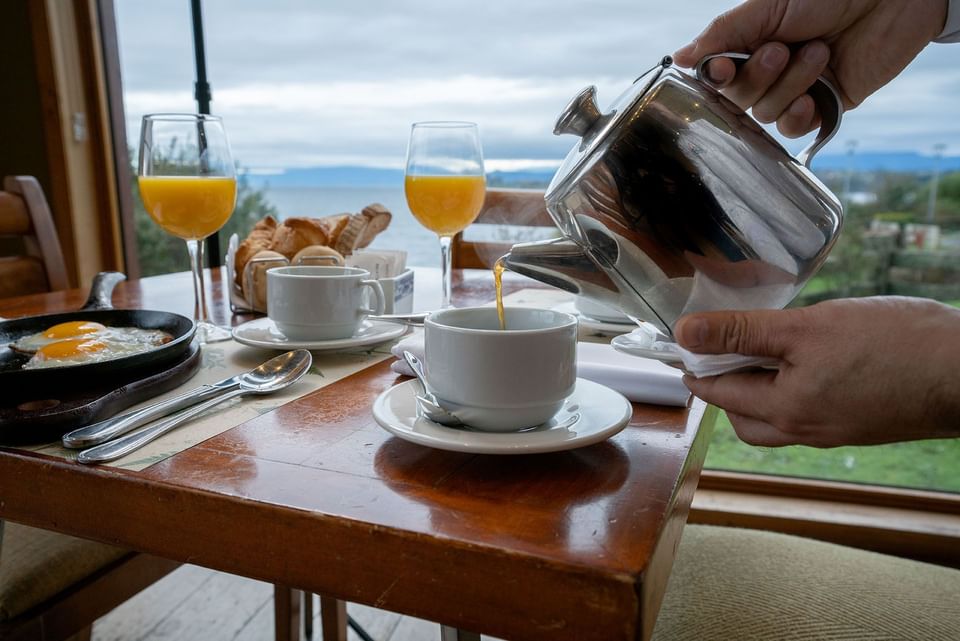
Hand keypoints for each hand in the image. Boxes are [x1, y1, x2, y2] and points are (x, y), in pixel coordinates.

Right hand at [672, 0, 949, 136]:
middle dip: (757, 77)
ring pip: (765, 113)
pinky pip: (792, 129)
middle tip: (782, 49)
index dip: (714, 78)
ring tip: (819, 52)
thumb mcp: (767, 7)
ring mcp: (794, 89)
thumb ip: (722, 34)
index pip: (714, 75)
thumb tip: (678, 59)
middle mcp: (766, 70)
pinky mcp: (822, 106)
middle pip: (736, 99)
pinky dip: (799, 116)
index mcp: (749, 43)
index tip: (719, 70)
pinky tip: (813, 98)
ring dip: (790, 85)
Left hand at [674, 297, 959, 446]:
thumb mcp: (806, 328)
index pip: (718, 392)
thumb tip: (685, 333)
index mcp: (784, 411)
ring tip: (760, 350)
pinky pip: (806, 414)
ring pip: (774, 418)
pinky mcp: (858, 424)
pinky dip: (789, 391)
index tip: (682, 344)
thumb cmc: (894, 345)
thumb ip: (742, 332)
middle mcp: (805, 430)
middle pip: (742, 414)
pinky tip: (803, 362)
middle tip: (719, 346)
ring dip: (757, 390)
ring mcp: (834, 431)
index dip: (694, 365)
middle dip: (723, 385)